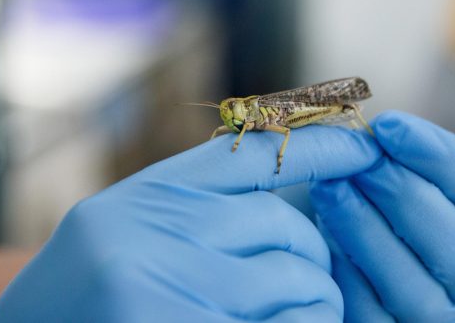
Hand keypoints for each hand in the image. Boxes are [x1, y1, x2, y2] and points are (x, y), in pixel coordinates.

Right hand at [0, 125, 382, 322]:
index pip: (253, 150)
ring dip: (317, 302)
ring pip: (297, 279)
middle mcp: (153, 230)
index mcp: (148, 195)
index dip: (321, 147)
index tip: (368, 148)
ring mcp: (164, 284)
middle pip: (287, 224)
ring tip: (305, 314)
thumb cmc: (86, 299)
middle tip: (314, 280)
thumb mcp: (135, 231)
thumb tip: (298, 202)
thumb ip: (201, 210)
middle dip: (314, 257)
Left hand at [310, 111, 454, 321]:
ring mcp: (432, 314)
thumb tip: (373, 135)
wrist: (319, 230)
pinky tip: (319, 234)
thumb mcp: (386, 159)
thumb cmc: (362, 187)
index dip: (444, 159)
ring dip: (368, 231)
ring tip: (330, 188)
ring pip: (416, 291)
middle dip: (406, 197)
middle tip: (362, 161)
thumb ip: (392, 146)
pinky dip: (345, 272)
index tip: (389, 126)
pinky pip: (370, 313)